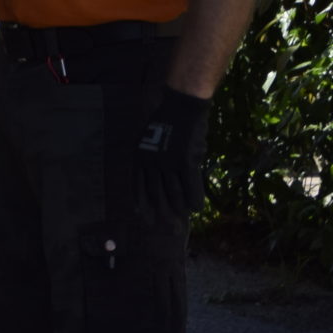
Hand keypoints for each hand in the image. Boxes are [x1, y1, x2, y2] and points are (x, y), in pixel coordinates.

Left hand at [132, 87, 210, 216]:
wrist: (181, 106)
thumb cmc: (166, 119)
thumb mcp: (149, 137)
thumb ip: (150, 157)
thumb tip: (156, 175)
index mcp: (139, 156)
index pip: (136, 185)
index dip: (140, 201)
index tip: (140, 216)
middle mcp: (151, 163)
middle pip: (154, 192)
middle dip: (158, 211)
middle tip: (162, 226)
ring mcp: (168, 164)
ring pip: (172, 192)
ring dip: (177, 208)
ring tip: (180, 220)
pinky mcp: (186, 162)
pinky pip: (191, 186)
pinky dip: (194, 198)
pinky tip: (196, 209)